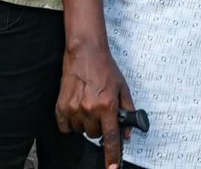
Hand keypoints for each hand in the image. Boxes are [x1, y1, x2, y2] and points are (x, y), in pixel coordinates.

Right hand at [56, 42, 133, 168]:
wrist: (85, 54)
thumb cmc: (106, 70)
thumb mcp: (123, 89)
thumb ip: (128, 112)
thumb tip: (128, 134)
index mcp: (108, 106)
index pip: (111, 137)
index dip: (113, 155)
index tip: (112, 167)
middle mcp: (90, 110)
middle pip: (95, 135)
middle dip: (100, 126)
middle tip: (101, 110)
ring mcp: (73, 109)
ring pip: (81, 131)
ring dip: (86, 123)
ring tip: (89, 104)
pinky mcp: (60, 108)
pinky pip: (66, 127)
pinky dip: (72, 122)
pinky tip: (77, 108)